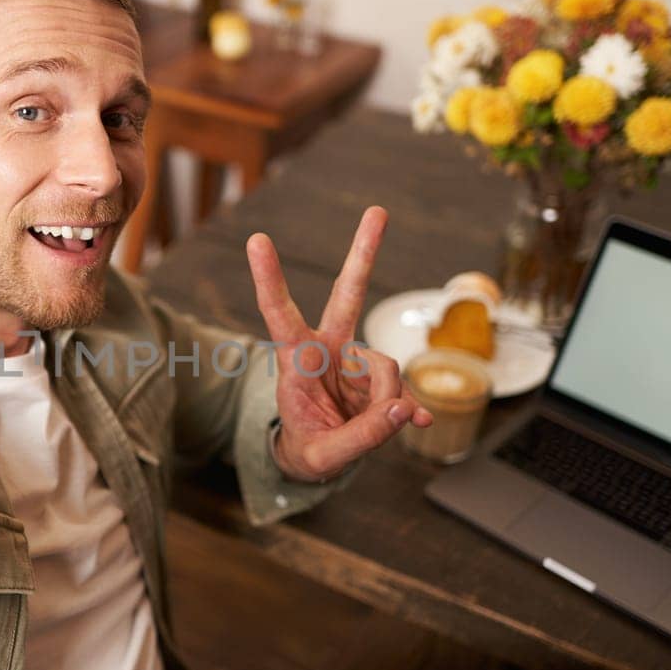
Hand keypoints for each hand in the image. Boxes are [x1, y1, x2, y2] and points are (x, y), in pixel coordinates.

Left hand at [246, 206, 431, 482]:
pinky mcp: (379, 380)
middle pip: (347, 296)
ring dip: (385, 404)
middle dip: (364, 254)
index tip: (257, 240)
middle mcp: (327, 351)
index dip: (269, 279)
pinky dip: (407, 410)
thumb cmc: (307, 450)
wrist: (314, 458)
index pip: (278, 314)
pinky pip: (403, 390)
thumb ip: (360, 437)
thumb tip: (404, 410)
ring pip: (387, 369)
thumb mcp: (322, 456)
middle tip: (379, 211)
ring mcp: (356, 362)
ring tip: (365, 430)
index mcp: (296, 362)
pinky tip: (413, 422)